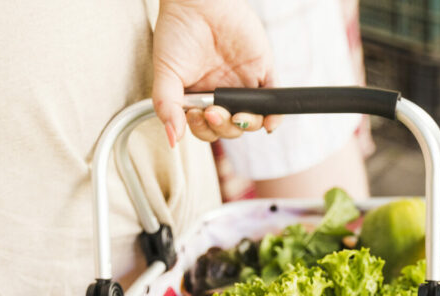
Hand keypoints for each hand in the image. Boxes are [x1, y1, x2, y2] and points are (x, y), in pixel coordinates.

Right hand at [152, 0, 280, 145]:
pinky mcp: (263, 71)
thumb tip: (171, 138)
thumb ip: (166, 105)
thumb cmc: (177, 31)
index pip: (206, 129)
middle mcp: (223, 96)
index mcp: (200, 99)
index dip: (204, 130)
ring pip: (251, 119)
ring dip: (245, 124)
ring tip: (237, 116)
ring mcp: (244, 85)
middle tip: (213, 112)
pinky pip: (273, 99)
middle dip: (224, 127)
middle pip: (230, 128)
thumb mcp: (165, 72)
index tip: (197, 116)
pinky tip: (268, 123)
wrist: (197, 0)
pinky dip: (274, 116)